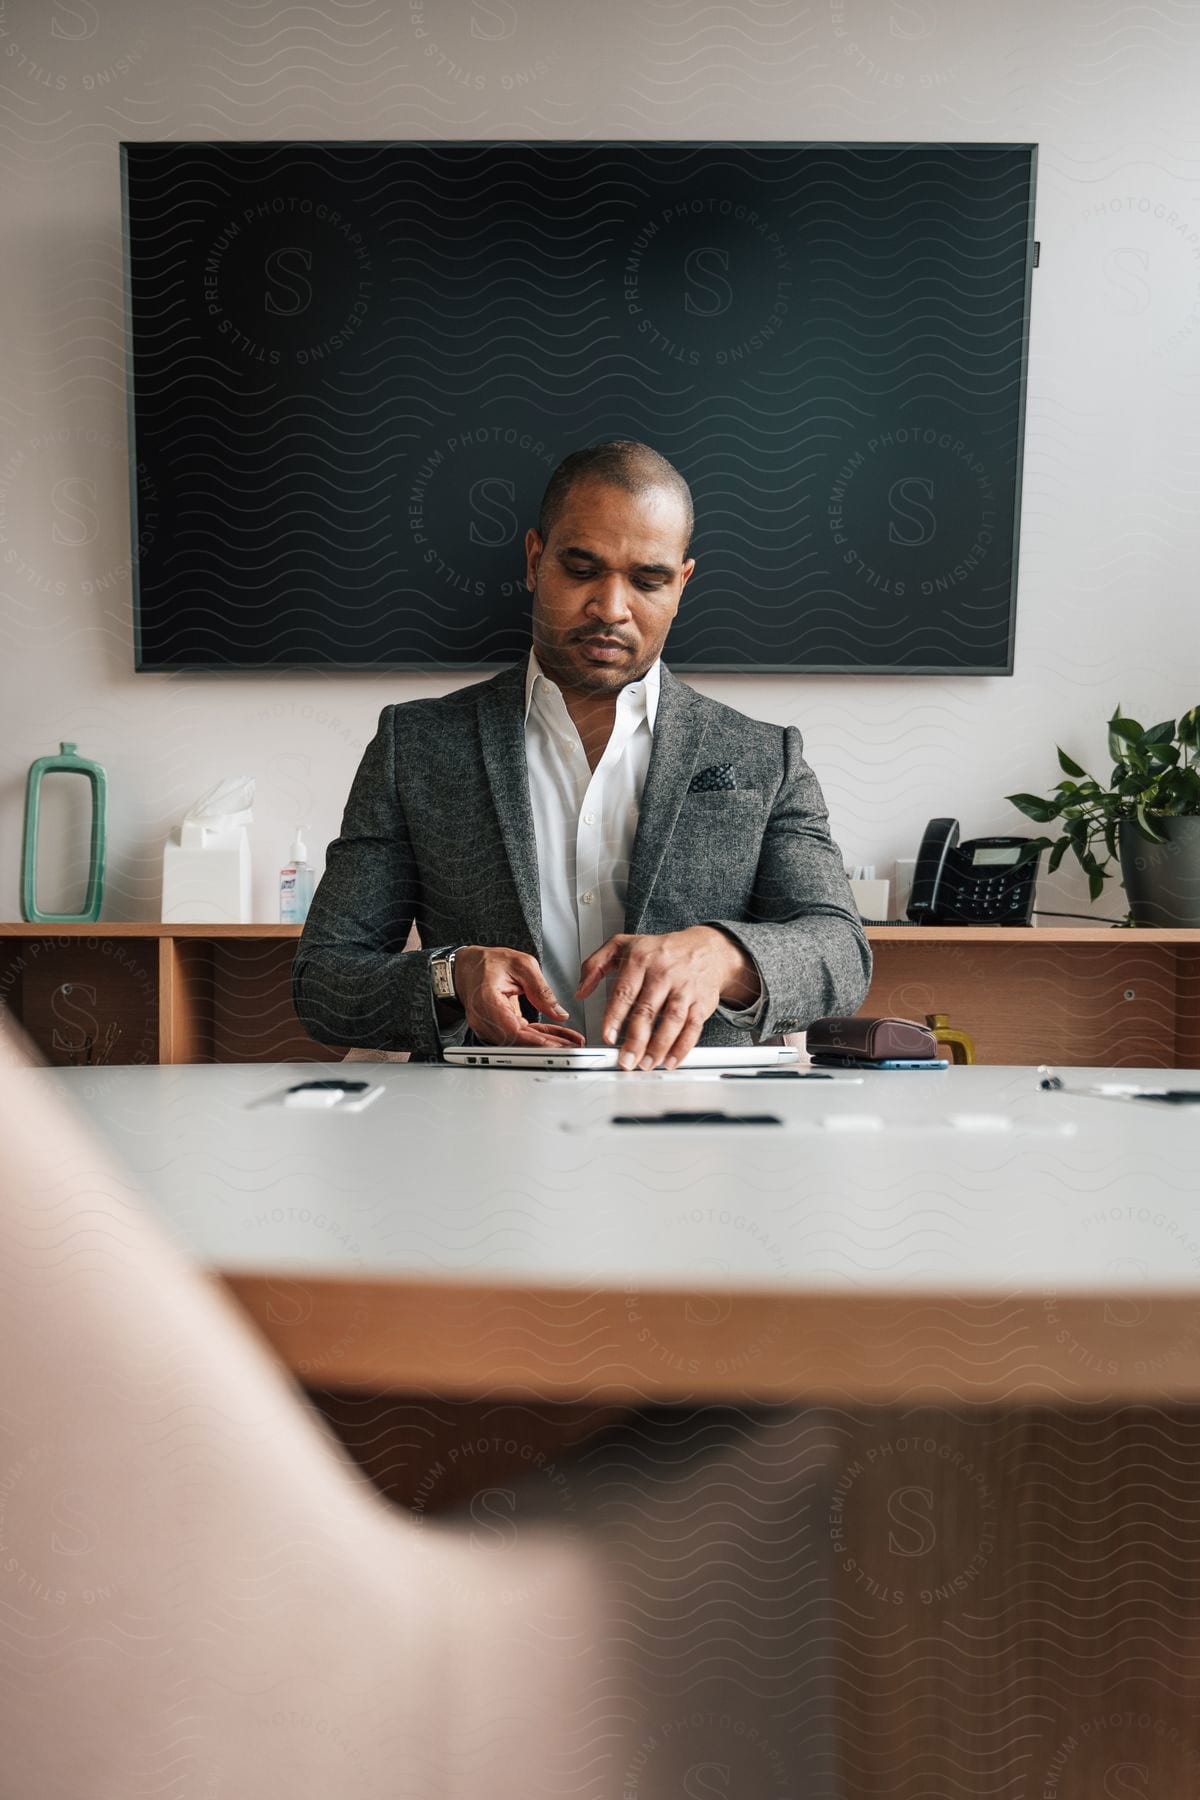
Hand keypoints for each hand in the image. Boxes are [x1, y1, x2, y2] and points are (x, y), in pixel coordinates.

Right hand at [450, 946, 585, 1047]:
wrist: (468, 967)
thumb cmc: (488, 963)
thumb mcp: (521, 965)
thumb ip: (541, 989)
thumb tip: (558, 1012)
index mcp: (487, 1000)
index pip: (513, 1030)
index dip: (537, 1041)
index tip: (557, 1045)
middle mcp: (484, 1018)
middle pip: (519, 1040)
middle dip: (548, 1045)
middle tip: (571, 1046)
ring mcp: (488, 1026)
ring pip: (521, 1040)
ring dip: (546, 1042)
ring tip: (570, 1041)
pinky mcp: (496, 1028)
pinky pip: (520, 1035)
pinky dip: (539, 1036)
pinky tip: (557, 1036)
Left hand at [576, 926, 758, 1070]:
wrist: (705, 948)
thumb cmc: (661, 950)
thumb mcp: (623, 945)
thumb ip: (595, 965)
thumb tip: (580, 990)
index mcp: (641, 960)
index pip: (625, 991)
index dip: (615, 1016)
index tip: (607, 1036)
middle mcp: (664, 973)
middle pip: (648, 1010)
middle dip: (636, 1040)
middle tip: (626, 1060)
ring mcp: (684, 988)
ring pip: (672, 1021)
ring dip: (659, 1047)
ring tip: (646, 1064)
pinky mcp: (701, 1002)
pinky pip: (693, 1027)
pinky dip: (683, 1047)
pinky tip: (671, 1060)